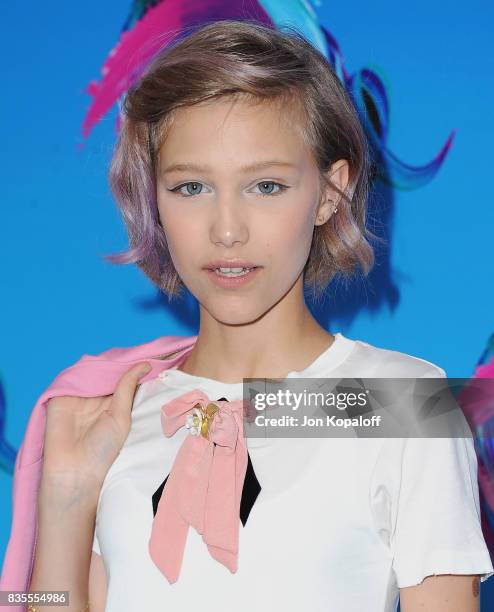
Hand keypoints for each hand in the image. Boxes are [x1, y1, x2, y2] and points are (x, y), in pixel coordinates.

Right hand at [42, 361, 151, 486]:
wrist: (75, 469)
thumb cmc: (102, 450)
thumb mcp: (121, 416)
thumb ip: (127, 388)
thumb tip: (145, 364)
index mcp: (113, 403)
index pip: (124, 378)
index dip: (134, 366)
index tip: (153, 353)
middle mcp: (97, 397)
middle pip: (109, 372)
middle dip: (122, 360)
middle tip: (141, 346)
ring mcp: (79, 395)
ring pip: (92, 371)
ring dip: (104, 362)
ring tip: (123, 351)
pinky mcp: (61, 395)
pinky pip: (73, 376)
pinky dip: (84, 368)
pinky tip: (98, 361)